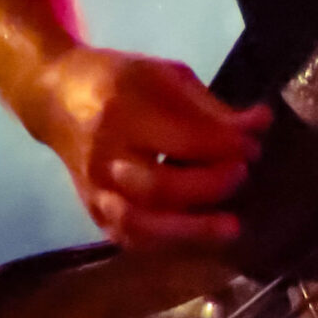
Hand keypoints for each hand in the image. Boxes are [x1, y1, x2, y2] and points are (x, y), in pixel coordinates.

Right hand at [34, 46, 269, 248]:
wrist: (57, 97)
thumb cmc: (119, 79)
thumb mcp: (165, 75)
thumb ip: (211, 107)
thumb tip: (259, 125)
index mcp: (122, 110)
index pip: (181, 138)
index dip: (224, 146)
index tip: (253, 146)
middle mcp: (105, 155)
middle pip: (160, 187)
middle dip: (209, 186)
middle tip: (241, 174)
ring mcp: (94, 189)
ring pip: (140, 225)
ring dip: (191, 230)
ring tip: (229, 226)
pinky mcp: (92, 211)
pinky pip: (130, 239)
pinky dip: (166, 243)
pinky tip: (195, 235)